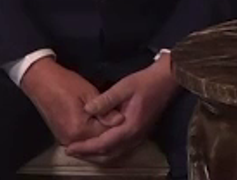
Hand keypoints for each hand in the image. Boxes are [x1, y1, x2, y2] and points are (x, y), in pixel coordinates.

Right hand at [20, 57, 123, 146]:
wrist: (41, 81)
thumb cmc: (65, 84)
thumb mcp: (89, 93)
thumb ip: (105, 110)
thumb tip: (121, 121)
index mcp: (79, 129)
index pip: (106, 135)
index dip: (118, 127)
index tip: (129, 118)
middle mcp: (71, 139)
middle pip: (98, 142)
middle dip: (112, 133)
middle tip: (125, 121)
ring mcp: (65, 139)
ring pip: (90, 143)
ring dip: (103, 136)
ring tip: (115, 123)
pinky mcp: (62, 136)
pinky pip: (82, 141)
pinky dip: (93, 136)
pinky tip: (102, 126)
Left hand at [64, 54, 178, 165]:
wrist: (166, 80)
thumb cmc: (145, 82)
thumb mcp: (124, 86)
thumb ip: (105, 100)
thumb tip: (87, 110)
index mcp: (130, 127)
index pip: (104, 143)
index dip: (86, 147)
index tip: (70, 147)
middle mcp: (135, 137)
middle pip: (108, 155)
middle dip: (89, 155)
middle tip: (71, 151)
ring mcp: (139, 137)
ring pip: (115, 155)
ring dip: (97, 155)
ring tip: (81, 150)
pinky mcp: (139, 134)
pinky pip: (121, 150)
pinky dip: (107, 151)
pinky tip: (98, 145)